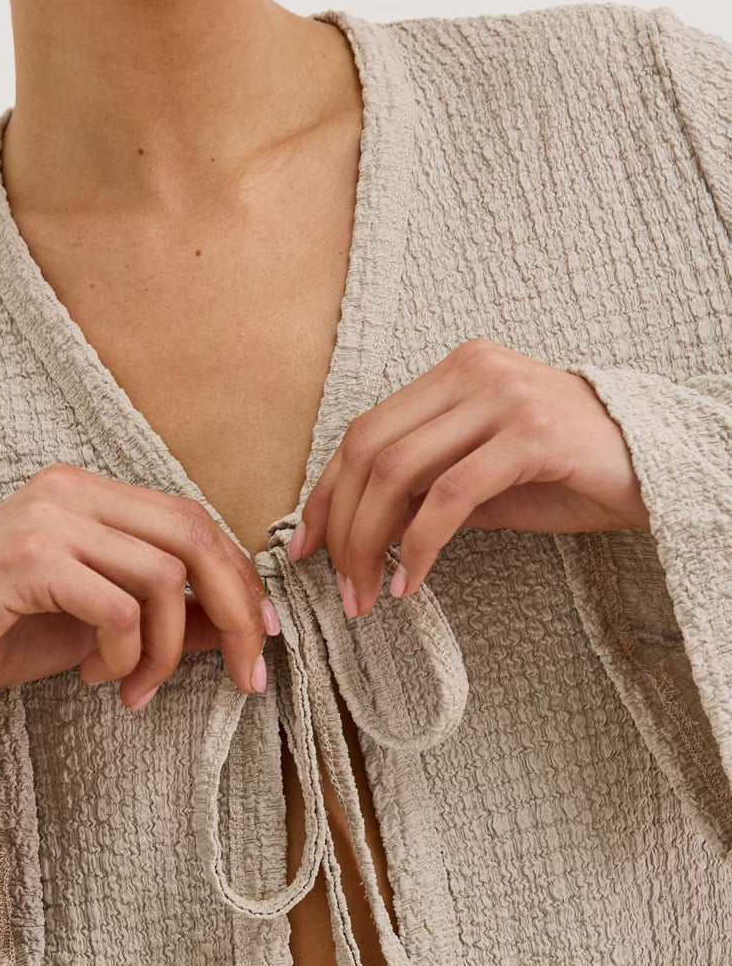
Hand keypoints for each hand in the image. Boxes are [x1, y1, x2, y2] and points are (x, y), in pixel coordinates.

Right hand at [0, 462, 277, 706]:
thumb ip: (163, 615)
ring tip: (135, 686)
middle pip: (194, 537)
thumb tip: (237, 625)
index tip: (263, 636)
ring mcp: (48, 521)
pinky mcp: (29, 561)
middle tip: (246, 674)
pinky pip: (119, 607)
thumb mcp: (97, 625)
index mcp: (88, 493)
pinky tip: (98, 677)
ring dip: (165, 650)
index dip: (239, 578)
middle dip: (235, 612)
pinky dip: (125, 653)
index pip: (192, 520)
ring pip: (163, 578)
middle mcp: (70, 492)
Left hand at [291, 338, 649, 614]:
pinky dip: (419, 546)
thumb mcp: (483, 479)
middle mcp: (473, 370)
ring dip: (371, 544)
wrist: (659, 469)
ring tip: (366, 595)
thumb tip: (359, 531)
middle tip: (339, 587)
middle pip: (370, 450)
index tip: (306, 546)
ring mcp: (502, 397)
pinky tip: (410, 583)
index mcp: (456, 371)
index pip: (365, 431)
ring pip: (399, 472)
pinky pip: (449, 497)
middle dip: (343, 527)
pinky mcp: (530, 434)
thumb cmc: (569, 474)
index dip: (326, 491)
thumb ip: (423, 489)